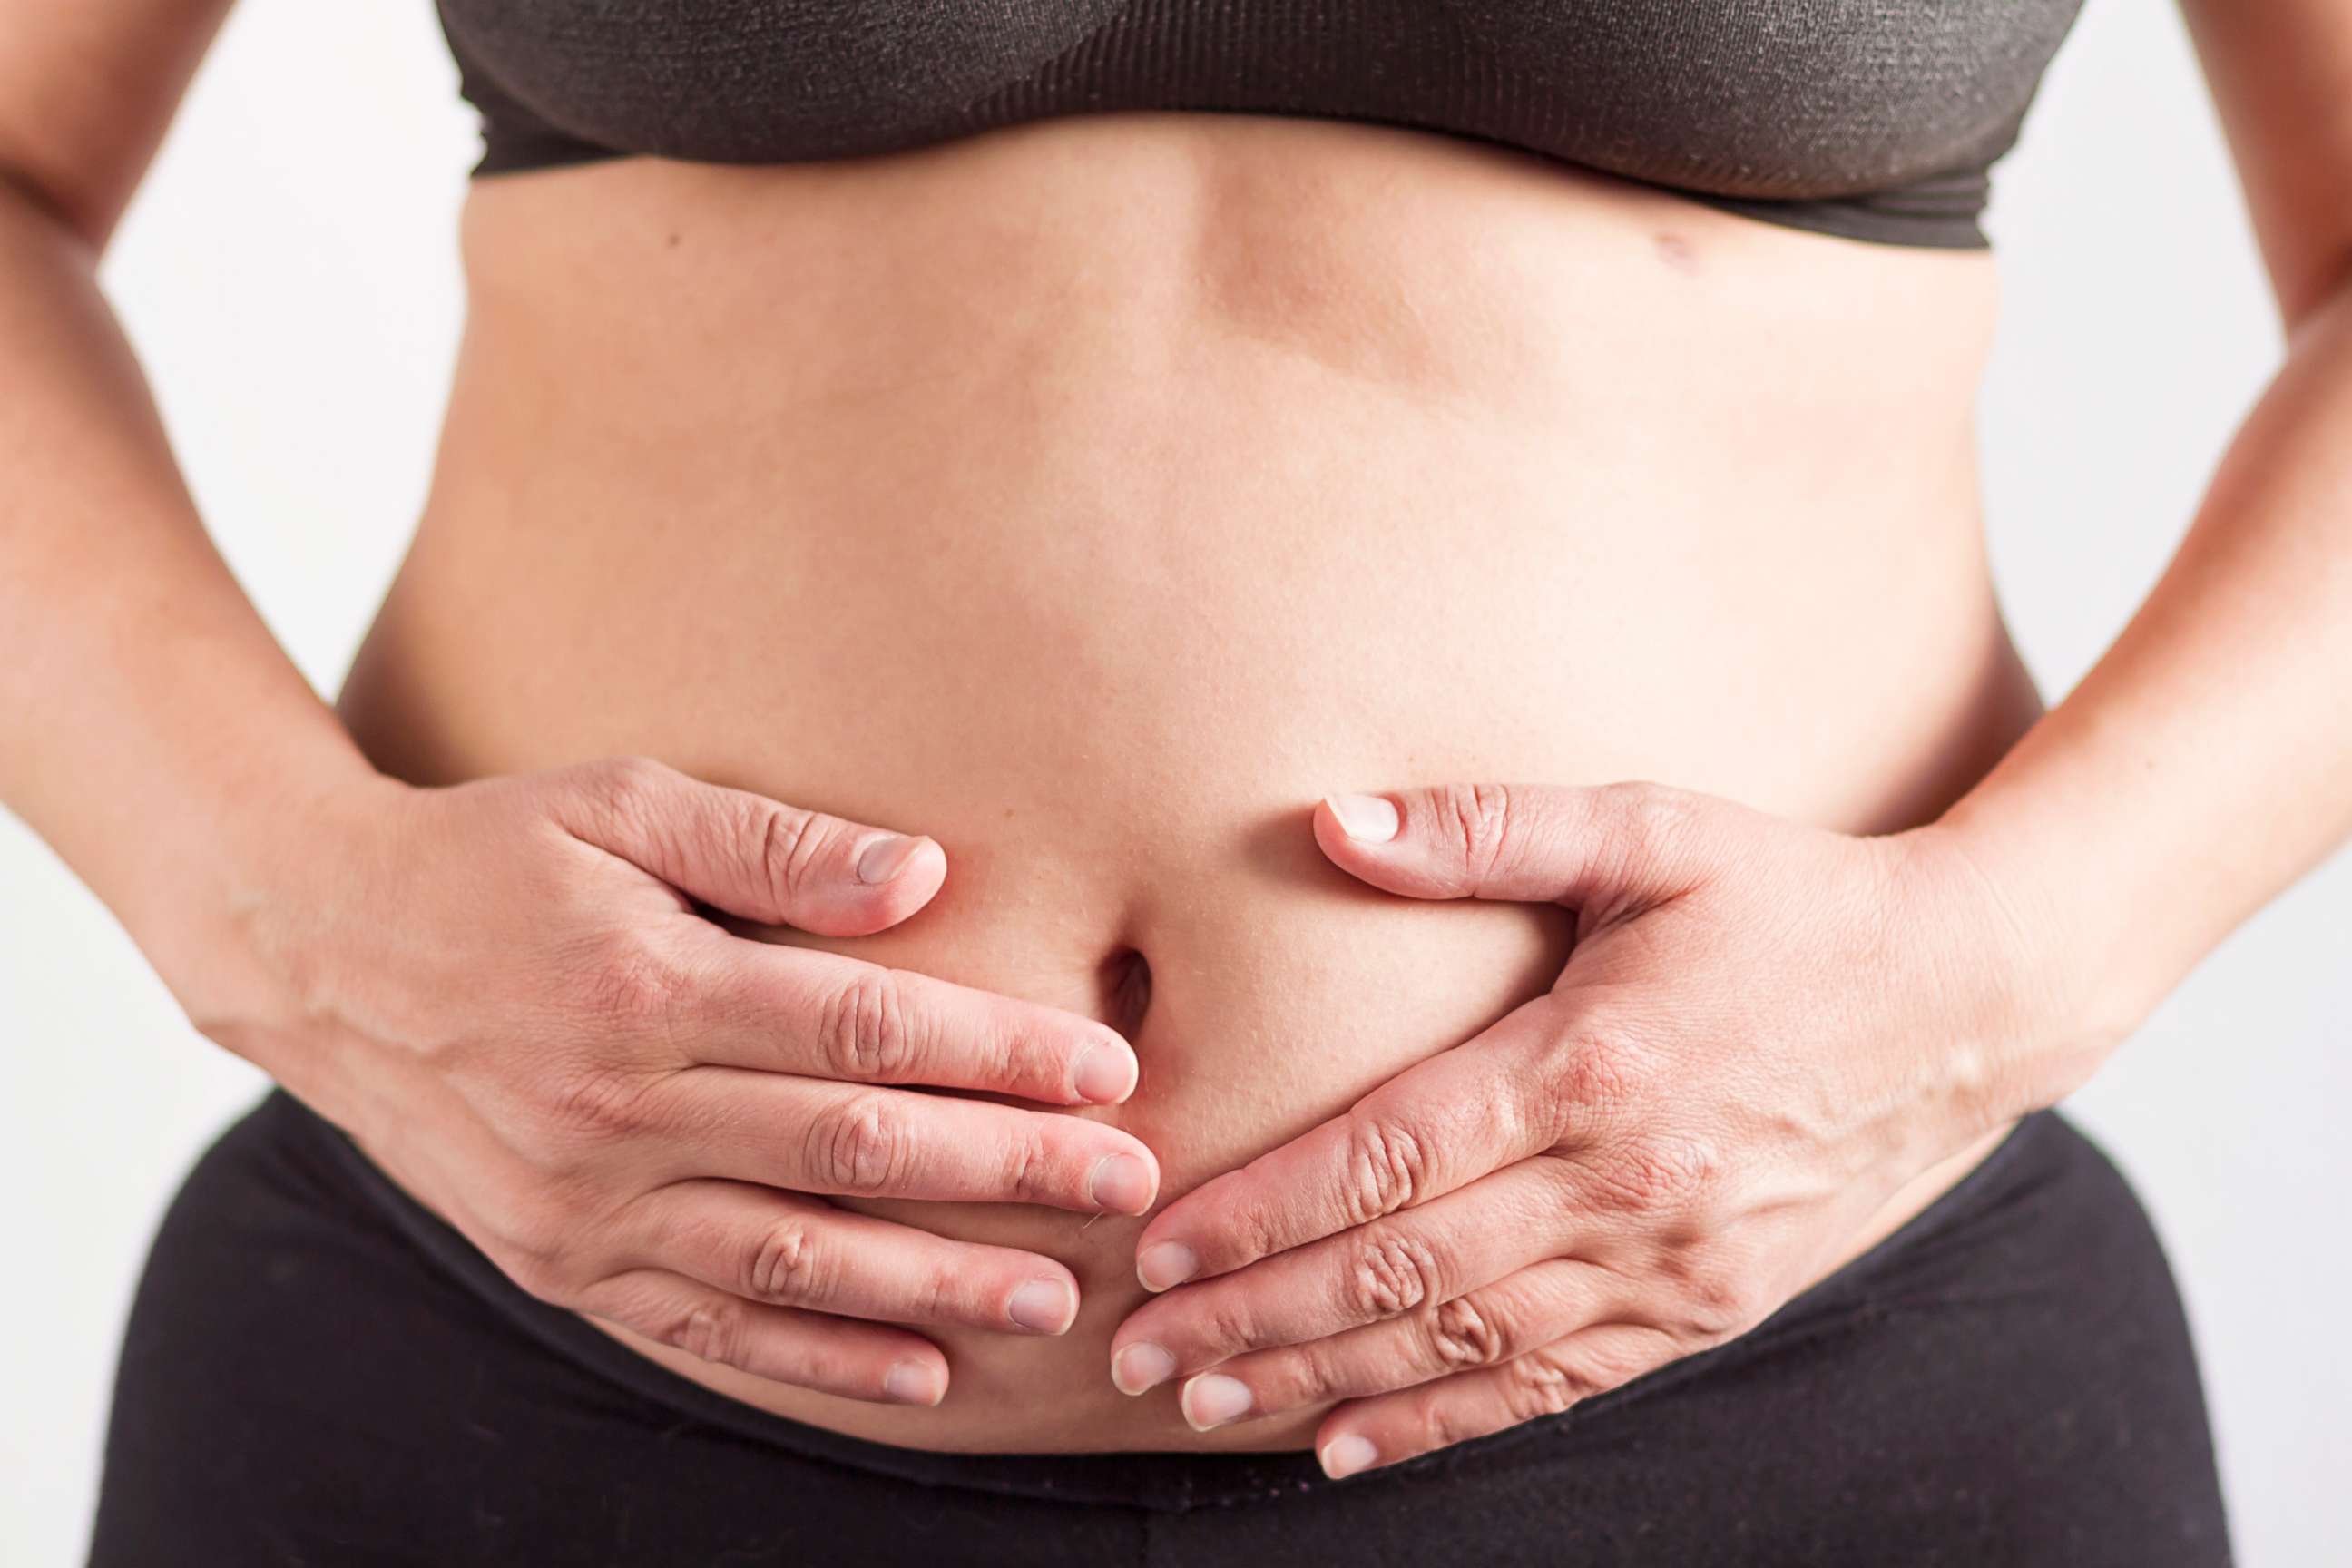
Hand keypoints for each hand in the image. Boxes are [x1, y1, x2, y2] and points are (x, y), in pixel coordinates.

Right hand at [197, 755, 1159, 1408]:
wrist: (322, 952)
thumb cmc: (493, 856)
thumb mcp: (618, 802)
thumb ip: (771, 844)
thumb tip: (921, 872)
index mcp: (645, 989)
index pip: (859, 1029)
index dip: (993, 1054)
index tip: (1106, 1072)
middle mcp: (614, 1112)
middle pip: (849, 1153)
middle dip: (1004, 1173)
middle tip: (1128, 1191)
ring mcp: (583, 1207)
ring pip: (793, 1264)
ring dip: (934, 1287)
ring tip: (1052, 1298)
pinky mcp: (560, 1265)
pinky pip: (708, 1332)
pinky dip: (819, 1362)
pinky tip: (919, 1372)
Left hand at [1108, 780, 2052, 1476]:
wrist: (1972, 996)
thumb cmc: (1795, 900)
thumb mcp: (1651, 829)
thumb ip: (1486, 827)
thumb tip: (1333, 819)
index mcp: (1588, 1064)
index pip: (1384, 1159)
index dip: (1260, 1213)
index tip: (1157, 1245)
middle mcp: (1623, 1183)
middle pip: (1401, 1270)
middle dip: (1257, 1318)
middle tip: (1138, 1352)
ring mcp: (1671, 1263)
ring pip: (1465, 1345)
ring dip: (1327, 1383)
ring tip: (1210, 1403)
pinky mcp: (1709, 1309)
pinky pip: (1557, 1385)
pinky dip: (1450, 1423)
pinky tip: (1358, 1445)